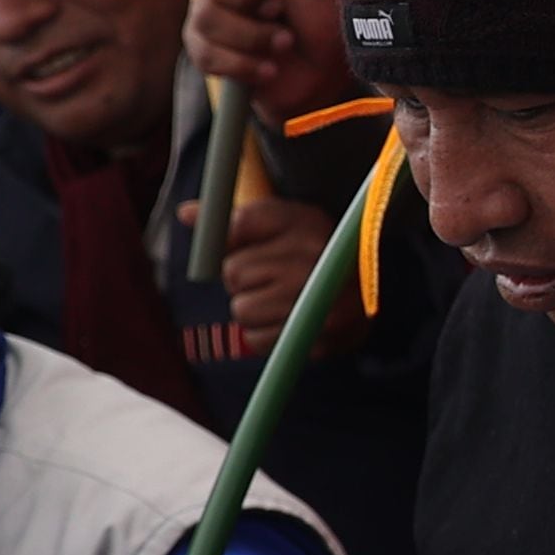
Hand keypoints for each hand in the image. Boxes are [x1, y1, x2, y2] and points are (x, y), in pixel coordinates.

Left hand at [178, 193, 370, 352]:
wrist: (371, 290)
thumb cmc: (312, 251)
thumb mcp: (281, 222)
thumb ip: (232, 219)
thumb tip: (184, 214)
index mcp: (307, 223)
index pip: (238, 226)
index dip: (234, 239)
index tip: (246, 246)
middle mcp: (316, 259)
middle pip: (233, 273)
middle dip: (243, 279)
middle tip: (272, 278)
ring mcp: (321, 300)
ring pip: (242, 310)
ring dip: (252, 309)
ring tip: (282, 300)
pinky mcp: (323, 335)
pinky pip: (260, 341)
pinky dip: (266, 334)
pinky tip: (289, 320)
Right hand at [184, 0, 353, 119]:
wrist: (321, 83)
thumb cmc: (325, 26)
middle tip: (278, 10)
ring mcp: (210, 6)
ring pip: (206, 12)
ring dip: (252, 35)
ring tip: (284, 44)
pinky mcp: (204, 43)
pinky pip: (205, 50)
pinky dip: (242, 64)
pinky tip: (268, 69)